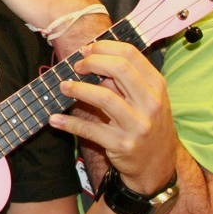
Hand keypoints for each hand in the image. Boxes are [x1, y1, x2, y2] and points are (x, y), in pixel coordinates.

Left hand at [49, 41, 177, 194]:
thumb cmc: (148, 124)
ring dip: (78, 89)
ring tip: (63, 86)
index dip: (104, 47)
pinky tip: (55, 119)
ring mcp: (138, 125)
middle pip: (120, 69)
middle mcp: (151, 104)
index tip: (86, 50)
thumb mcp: (146, 100)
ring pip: (104, 97)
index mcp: (157, 86)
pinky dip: (69, 123)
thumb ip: (125, 81)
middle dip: (92, 62)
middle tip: (76, 67)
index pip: (131, 54)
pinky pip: (90, 129)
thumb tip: (92, 62)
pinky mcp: (122, 145)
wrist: (157, 166)